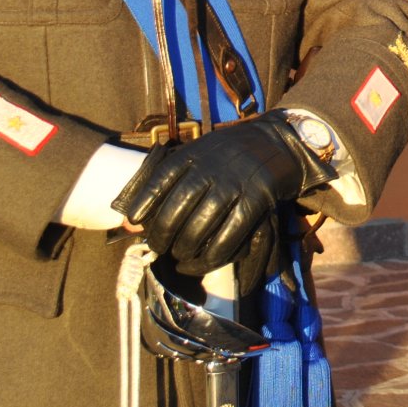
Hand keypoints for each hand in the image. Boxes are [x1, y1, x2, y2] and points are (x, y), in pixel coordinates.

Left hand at [112, 114, 332, 289]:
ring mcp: (234, 186)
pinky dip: (211, 256)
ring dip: (184, 249)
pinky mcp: (255, 202)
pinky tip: (201, 262)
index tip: (133, 221)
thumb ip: (167, 182)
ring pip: (200, 227)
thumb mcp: (198, 154)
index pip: (161, 179)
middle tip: (158, 247)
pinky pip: (228, 237)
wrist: (277, 144)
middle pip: (176, 209)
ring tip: (179, 255)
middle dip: (162, 235)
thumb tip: (131, 221)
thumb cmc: (229, 153)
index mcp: (195, 154)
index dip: (144, 202)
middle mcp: (212, 170)